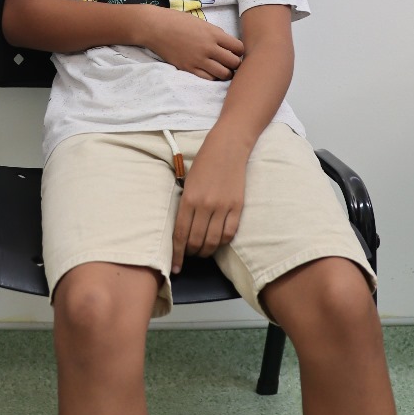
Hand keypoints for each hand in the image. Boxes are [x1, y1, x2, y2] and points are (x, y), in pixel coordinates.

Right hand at [139, 8, 242, 79]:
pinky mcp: (188, 68)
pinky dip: (213, 77)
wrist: (156, 27)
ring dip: (226, 73)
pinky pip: (208, 78)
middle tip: (230, 62)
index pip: (239, 48)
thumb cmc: (177, 21)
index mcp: (214, 34)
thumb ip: (215, 33)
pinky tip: (210, 72)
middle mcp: (209, 48)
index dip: (239, 51)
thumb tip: (226, 44)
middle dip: (235, 63)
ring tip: (222, 69)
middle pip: (234, 62)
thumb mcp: (201, 22)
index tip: (235, 51)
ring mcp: (198, 60)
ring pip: (224, 74)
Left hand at [171, 139, 246, 272]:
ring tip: (202, 252)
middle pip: (196, 240)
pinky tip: (217, 242)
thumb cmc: (204, 163)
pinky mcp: (238, 207)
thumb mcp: (187, 182)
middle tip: (189, 255)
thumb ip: (185, 206)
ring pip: (213, 240)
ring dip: (206, 251)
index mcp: (188, 199)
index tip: (176, 267)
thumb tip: (183, 230)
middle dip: (191, 253)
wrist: (228, 147)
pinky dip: (222, 242)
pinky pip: (229, 233)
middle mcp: (205, 205)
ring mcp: (223, 207)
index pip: (180, 234)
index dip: (177, 254)